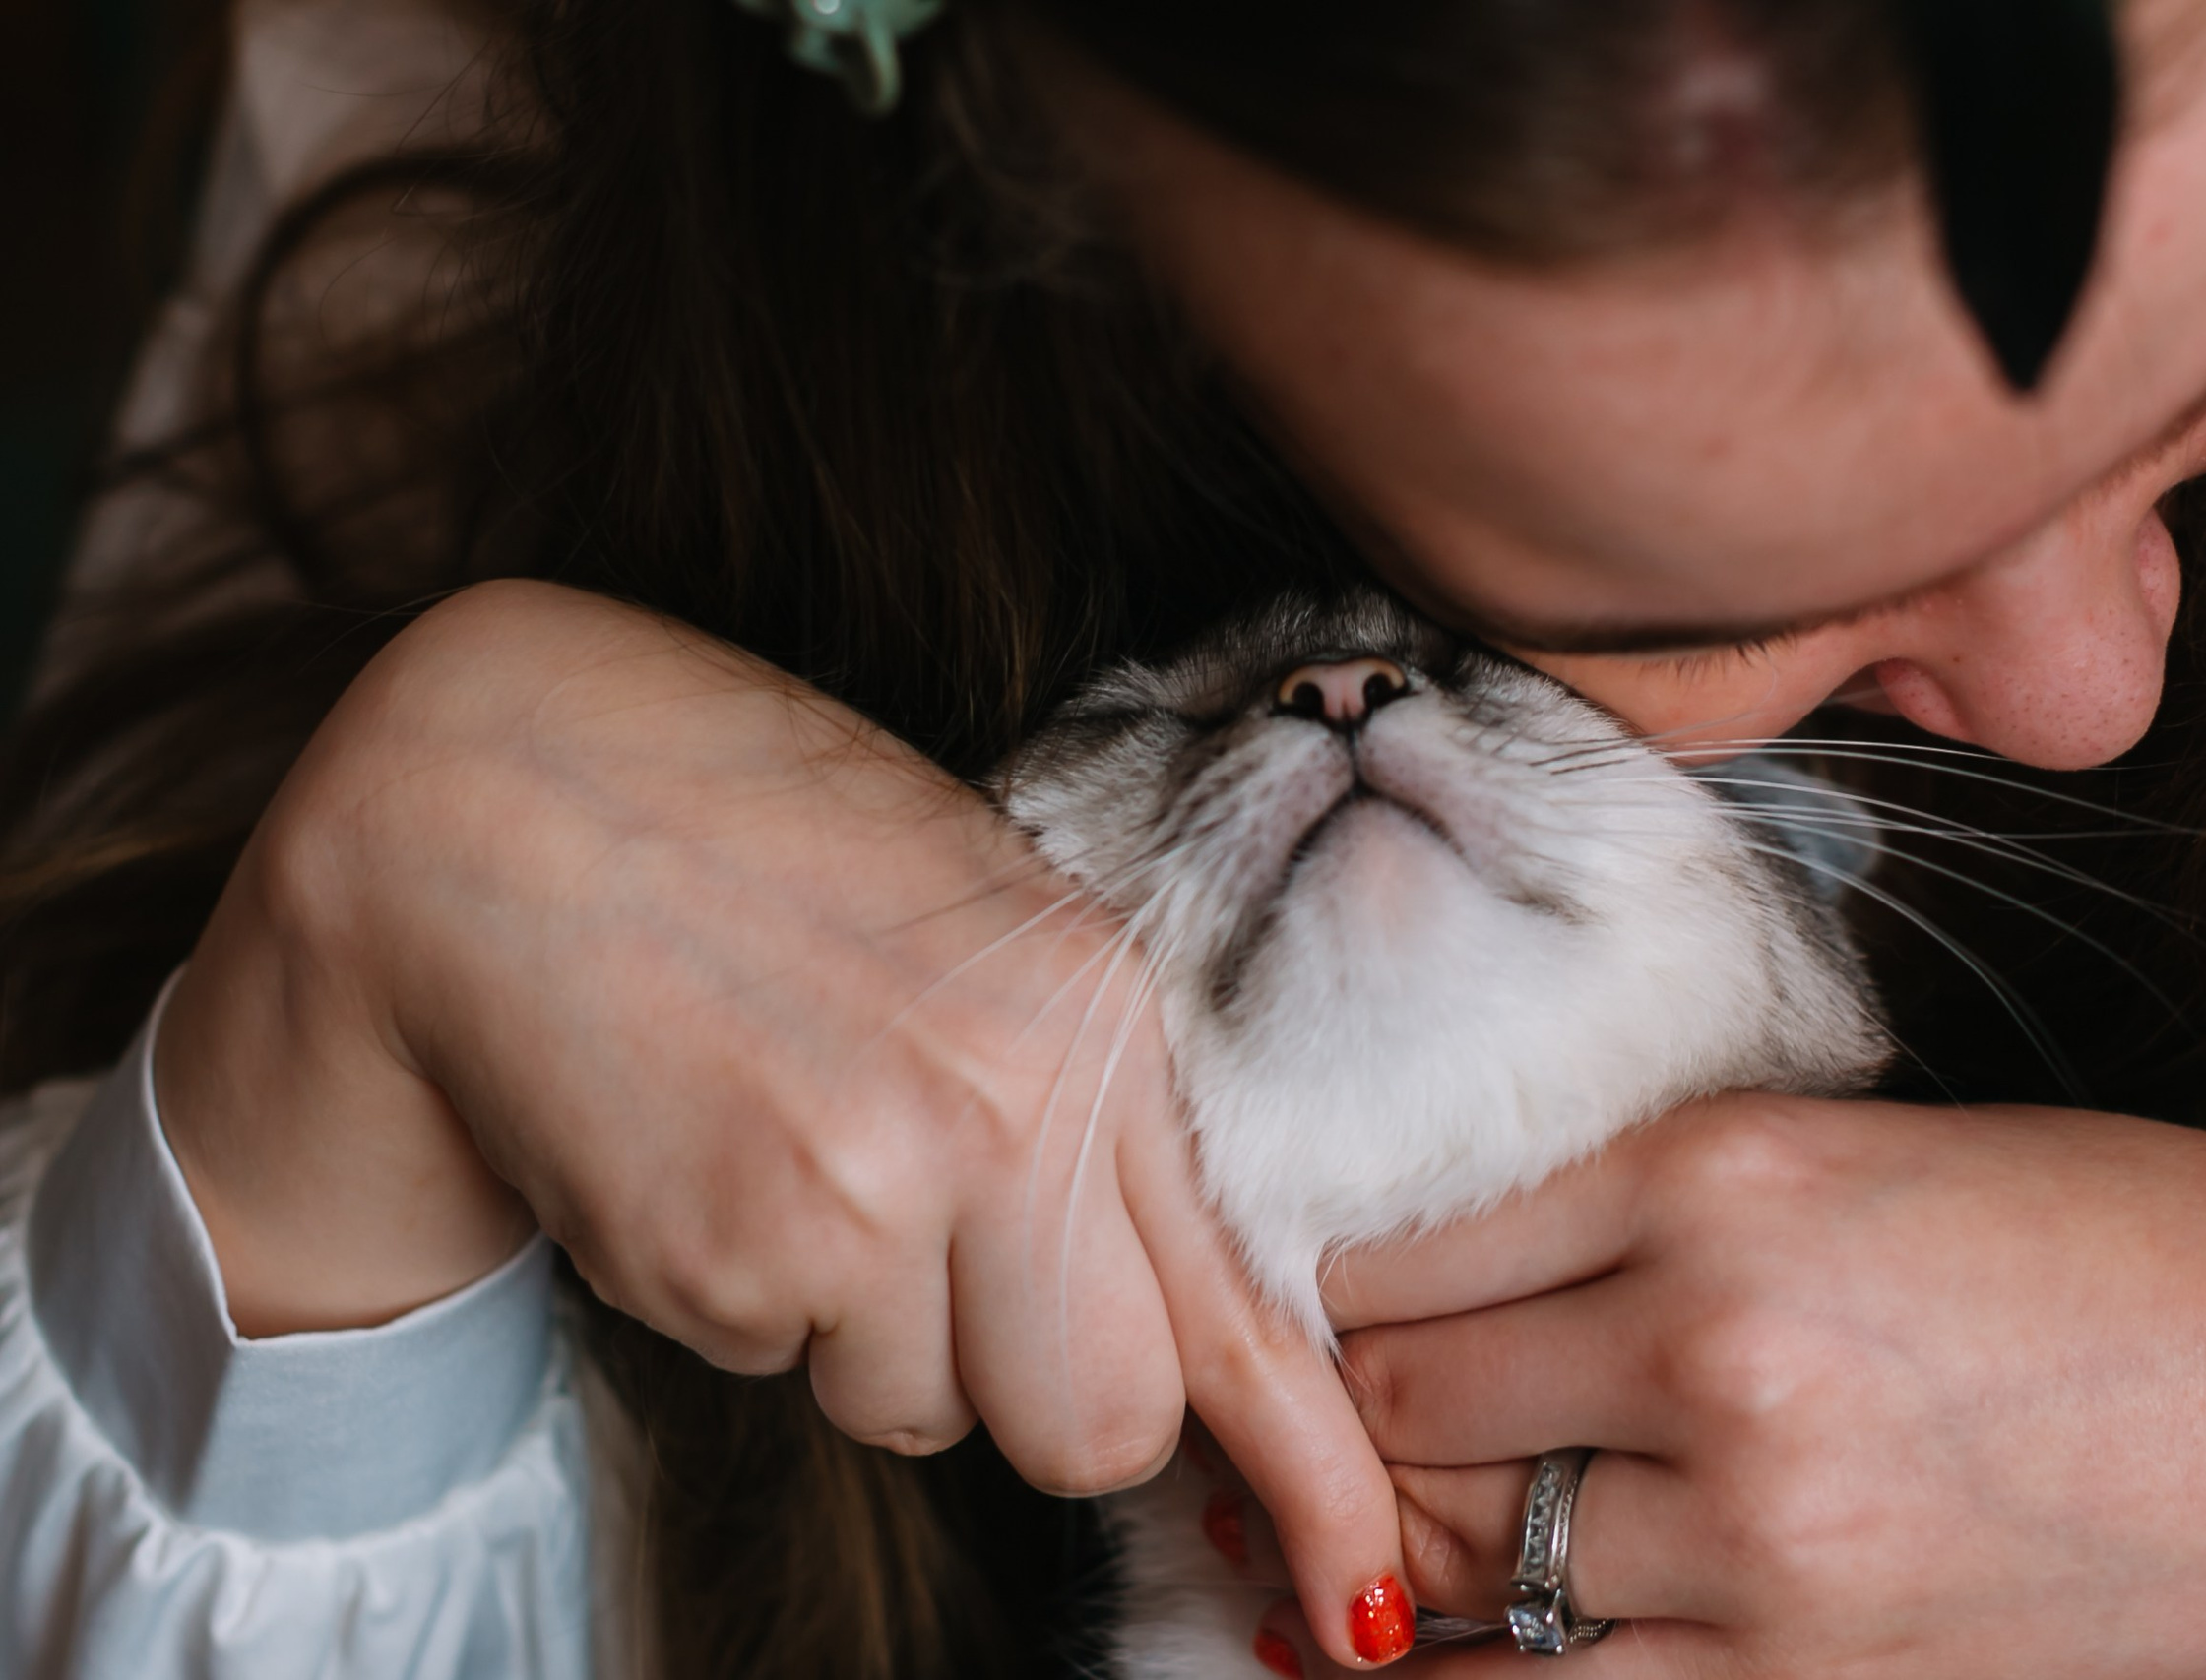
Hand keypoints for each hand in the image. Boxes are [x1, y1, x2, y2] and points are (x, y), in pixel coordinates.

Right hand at [154, 581, 1409, 1664]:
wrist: (497, 797)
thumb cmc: (761, 836)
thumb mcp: (990, 924)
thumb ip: (1099, 1100)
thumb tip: (1170, 1295)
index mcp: (1102, 1014)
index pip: (1242, 1304)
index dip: (1316, 1474)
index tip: (1366, 1602)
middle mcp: (1006, 1114)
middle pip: (1101, 1429)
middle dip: (1044, 1395)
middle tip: (959, 1273)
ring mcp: (860, 1196)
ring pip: (926, 1413)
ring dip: (877, 1333)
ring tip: (801, 1147)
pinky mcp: (721, 1261)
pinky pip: (780, 1369)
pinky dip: (752, 1302)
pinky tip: (712, 1151)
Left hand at [1247, 1095, 2205, 1676]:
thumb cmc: (2143, 1246)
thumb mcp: (1871, 1156)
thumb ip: (1658, 1208)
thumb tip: (1467, 1271)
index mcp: (1723, 1178)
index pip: (1405, 1250)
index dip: (1353, 1288)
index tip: (1358, 1310)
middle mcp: (1720, 1348)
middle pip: (1402, 1404)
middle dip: (1372, 1418)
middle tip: (1387, 1425)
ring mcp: (1769, 1541)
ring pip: (1456, 1564)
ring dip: (1423, 1551)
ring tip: (1432, 1532)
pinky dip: (1497, 1673)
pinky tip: (1476, 1648)